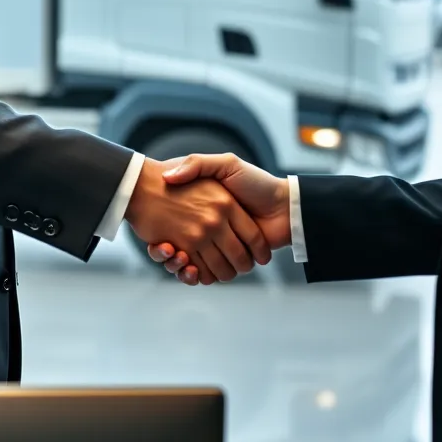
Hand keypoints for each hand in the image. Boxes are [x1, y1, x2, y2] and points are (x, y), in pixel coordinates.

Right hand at [148, 154, 290, 284]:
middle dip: (172, 253)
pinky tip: (189, 269)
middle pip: (181, 245)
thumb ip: (199, 164)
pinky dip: (194, 276)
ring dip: (181, 266)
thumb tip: (168, 177)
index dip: (165, 228)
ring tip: (176, 258)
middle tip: (167, 249)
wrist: (285, 206)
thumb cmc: (257, 183)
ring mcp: (219, 246)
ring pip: (190, 263)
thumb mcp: (226, 164)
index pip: (176, 222)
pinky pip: (205, 274)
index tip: (156, 230)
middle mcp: (211, 228)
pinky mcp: (228, 261)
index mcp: (205, 208)